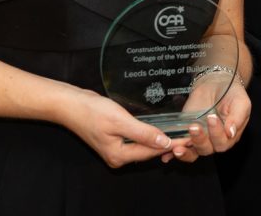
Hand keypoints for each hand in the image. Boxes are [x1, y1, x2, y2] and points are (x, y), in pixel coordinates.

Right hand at [63, 88, 185, 167]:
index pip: (152, 151)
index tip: (190, 139)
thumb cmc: (91, 111)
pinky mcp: (114, 139)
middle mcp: (117, 157)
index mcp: (119, 156)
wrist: (70, 104)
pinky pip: (136, 140)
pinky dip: (149, 135)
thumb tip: (164, 142)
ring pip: (143, 146)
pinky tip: (159, 129)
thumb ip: (143, 133)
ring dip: (160, 139)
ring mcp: (115, 149)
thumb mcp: (120, 121)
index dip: (173, 144)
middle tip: (190, 135)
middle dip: (168, 144)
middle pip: (149, 151)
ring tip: (179, 132)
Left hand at [168, 79, 250, 162]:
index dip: (217, 134)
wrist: (216, 83)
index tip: (212, 117)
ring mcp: (199, 138)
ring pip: (193, 152)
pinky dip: (172, 153)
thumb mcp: (241, 102)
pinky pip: (180, 147)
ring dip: (185, 151)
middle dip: (199, 140)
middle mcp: (214, 141)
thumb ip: (238, 117)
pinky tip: (166, 156)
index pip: (222, 143)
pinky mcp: (186, 134)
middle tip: (194, 126)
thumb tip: (231, 132)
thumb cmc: (231, 93)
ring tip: (177, 148)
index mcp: (229, 136)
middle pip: (206, 149)